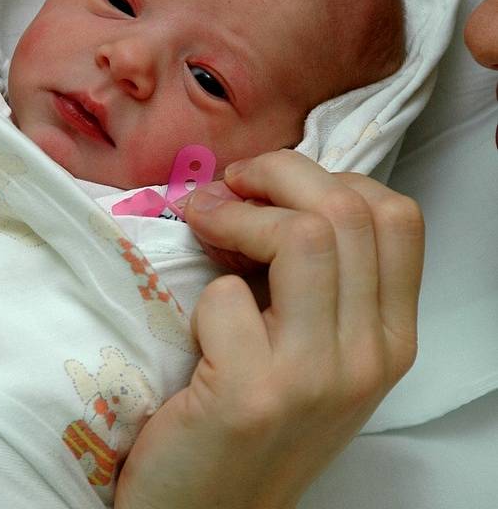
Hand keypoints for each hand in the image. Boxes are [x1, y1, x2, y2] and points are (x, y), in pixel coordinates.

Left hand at [115, 149, 423, 508]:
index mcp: (391, 337)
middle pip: (346, 209)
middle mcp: (370, 356)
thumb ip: (318, 280)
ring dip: (238, 216)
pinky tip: (200, 326)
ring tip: (205, 224)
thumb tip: (269, 193)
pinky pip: (229, 296)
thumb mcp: (314, 349)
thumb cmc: (257, 422)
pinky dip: (204, 293)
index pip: (397, 215)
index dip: (326, 178)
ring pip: (302, 236)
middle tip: (229, 187)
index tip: (271, 185)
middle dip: (275, 174)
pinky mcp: (253, 395)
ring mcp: (317, 378)